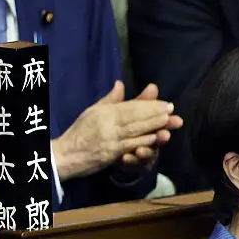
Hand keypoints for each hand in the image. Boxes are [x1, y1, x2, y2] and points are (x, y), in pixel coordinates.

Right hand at [52, 81, 181, 179]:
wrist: (66, 154)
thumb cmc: (80, 133)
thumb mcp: (92, 112)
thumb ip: (110, 100)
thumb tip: (120, 84)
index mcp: (104, 111)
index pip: (131, 106)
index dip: (149, 105)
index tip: (166, 103)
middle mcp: (107, 122)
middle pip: (135, 116)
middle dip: (156, 113)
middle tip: (172, 110)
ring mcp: (109, 138)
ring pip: (135, 129)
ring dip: (153, 125)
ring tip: (168, 121)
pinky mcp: (110, 153)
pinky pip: (129, 145)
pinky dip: (143, 141)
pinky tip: (155, 137)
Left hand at [118, 83, 183, 174]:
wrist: (117, 152)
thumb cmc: (129, 130)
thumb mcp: (132, 113)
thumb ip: (141, 102)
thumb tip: (152, 85)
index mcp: (152, 127)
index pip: (162, 122)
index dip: (168, 120)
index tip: (173, 117)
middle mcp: (152, 142)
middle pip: (159, 139)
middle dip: (162, 137)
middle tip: (164, 135)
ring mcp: (145, 155)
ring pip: (148, 154)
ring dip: (146, 152)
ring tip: (140, 150)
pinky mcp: (136, 165)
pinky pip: (134, 164)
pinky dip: (130, 161)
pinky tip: (124, 158)